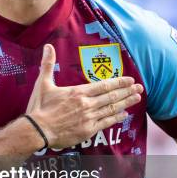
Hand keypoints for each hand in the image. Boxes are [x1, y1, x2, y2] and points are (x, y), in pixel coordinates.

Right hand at [26, 44, 142, 148]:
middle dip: (127, 91)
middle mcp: (87, 104)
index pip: (103, 85)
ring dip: (126, 103)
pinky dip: (116, 118)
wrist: (37, 130)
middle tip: (140, 88)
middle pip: (111, 96)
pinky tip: (124, 115)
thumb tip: (48, 46)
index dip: (119, 82)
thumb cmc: (39, 107)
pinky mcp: (87, 131)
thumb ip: (48, 64)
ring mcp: (89, 118)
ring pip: (111, 109)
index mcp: (78, 92)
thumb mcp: (43, 83)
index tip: (130, 80)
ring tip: (137, 98)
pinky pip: (106, 123)